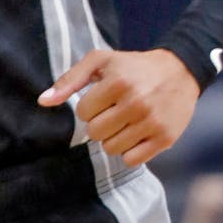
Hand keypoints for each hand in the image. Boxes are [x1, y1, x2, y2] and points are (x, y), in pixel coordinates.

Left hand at [38, 49, 199, 165]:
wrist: (179, 71)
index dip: (89, 107)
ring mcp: (152, 122)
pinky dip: (129, 151)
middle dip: (99, 123)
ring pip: (111, 148)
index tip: (101, 99)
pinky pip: (132, 160)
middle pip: (95, 133)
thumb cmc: (132, 66)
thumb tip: (43, 101)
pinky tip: (135, 134)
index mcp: (118, 82)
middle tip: (112, 111)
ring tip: (124, 121)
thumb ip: (69, 80)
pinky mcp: (165, 138)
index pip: (83, 113)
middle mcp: (136, 103)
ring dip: (113, 138)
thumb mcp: (100, 61)